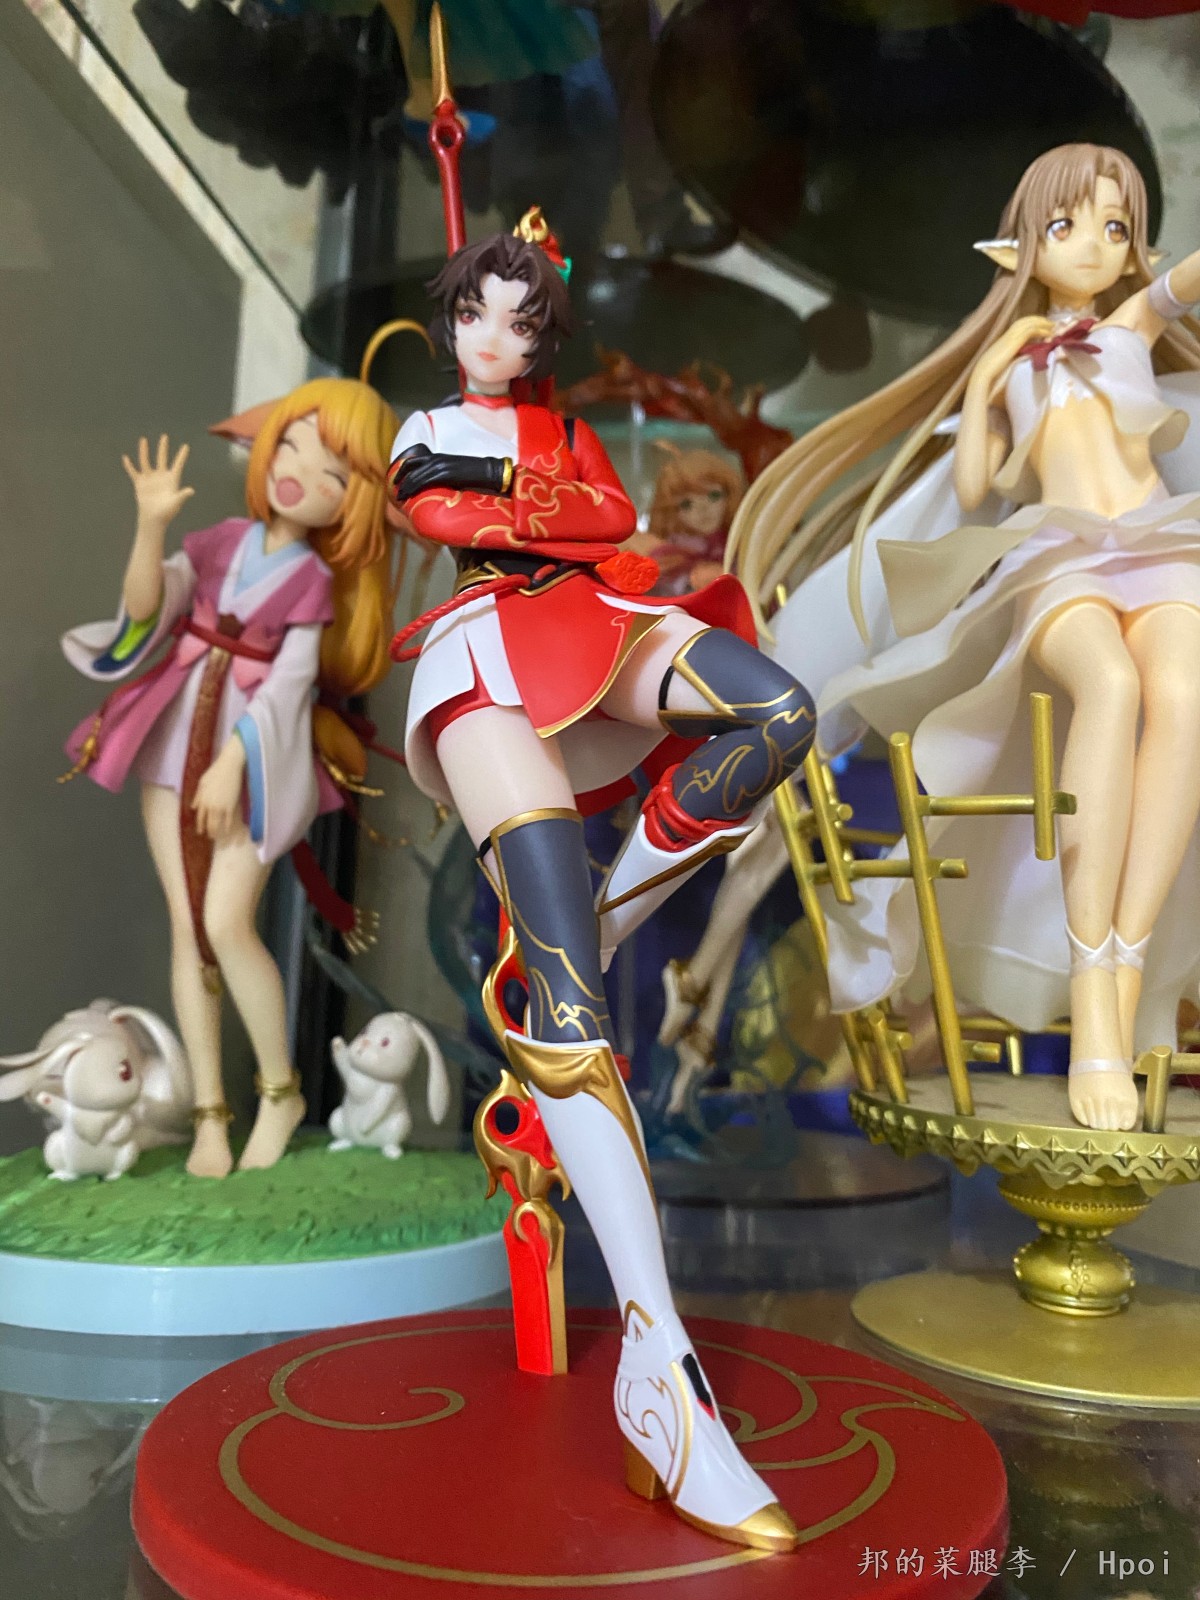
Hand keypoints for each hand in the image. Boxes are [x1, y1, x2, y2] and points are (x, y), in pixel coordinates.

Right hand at [122, 435, 194, 529]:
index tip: (186, 446)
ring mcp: (149, 478)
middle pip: (162, 458)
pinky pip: (133, 472)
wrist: (154, 519)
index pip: (177, 464)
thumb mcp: (176, 502)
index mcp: (172, 480)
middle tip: (165, 436)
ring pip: (146, 461)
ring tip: (143, 440)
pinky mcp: (140, 483)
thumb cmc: (167, 512)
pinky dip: (129, 465)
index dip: (182, 455)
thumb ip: (182, 495)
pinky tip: (125, 458)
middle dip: (163, 448)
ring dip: (144, 451)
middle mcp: (161, 476)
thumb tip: (191, 490)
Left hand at [192, 740, 246, 842]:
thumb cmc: (215, 772)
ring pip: (217, 824)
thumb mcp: (202, 783)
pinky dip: (227, 827)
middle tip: (210, 837)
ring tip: (217, 837)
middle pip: (208, 823)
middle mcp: (210, 805)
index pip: (200, 817)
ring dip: (217, 832)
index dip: (200, 826)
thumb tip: (193, 807)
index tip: (201, 832)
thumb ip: (198, 796)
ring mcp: (221, 806)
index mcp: (202, 799)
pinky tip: (227, 831)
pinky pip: (229, 820)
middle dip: (209, 831)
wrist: (229, 766)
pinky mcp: (231, 805)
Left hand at [388, 443, 510, 499]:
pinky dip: (412, 488)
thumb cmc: (476, 475)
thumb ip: (444, 476)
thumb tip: (439, 488)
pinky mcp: (443, 474)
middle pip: (409, 465)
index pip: (415, 460)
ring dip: (404, 486)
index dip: (403, 470)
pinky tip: (406, 496)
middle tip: (394, 489)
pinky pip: (422, 480)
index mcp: (439, 457)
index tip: (398, 481)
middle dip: (399, 477)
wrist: (489, 472)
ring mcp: (439, 465)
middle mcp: (436, 459)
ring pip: (414, 474)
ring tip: (398, 496)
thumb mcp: (456, 473)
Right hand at [971, 316, 1056, 388]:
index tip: (1042, 327)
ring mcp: (1011, 336)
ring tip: (1052, 326)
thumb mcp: (1004, 362)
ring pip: (1029, 323)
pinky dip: (1041, 330)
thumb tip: (1027, 356)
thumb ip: (1014, 357)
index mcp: (1004, 339)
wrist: (984, 373)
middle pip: (1025, 321)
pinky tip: (1048, 334)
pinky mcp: (1015, 340)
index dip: (1031, 324)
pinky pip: (1031, 331)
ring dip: (1042, 323)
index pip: (1019, 325)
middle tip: (1051, 323)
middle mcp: (1007, 334)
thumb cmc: (991, 373)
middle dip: (1039, 320)